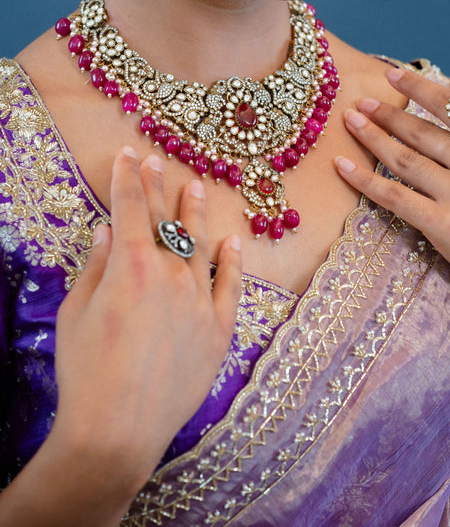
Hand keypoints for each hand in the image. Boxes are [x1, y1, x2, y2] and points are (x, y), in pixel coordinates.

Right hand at [51, 147, 241, 498]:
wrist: (117, 432)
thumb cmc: (85, 373)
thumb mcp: (77, 313)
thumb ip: (96, 267)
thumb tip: (107, 231)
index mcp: (132, 266)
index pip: (130, 208)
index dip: (128, 178)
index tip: (129, 156)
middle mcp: (171, 275)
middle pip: (164, 222)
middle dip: (157, 189)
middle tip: (157, 162)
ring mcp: (200, 301)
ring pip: (200, 247)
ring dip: (195, 215)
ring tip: (195, 188)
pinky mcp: (218, 330)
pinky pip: (230, 288)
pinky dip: (232, 263)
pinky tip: (233, 243)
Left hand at [335, 67, 449, 332]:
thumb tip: (445, 124)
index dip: (418, 86)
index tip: (393, 73)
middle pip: (421, 131)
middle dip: (387, 114)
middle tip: (361, 102)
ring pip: (403, 158)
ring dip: (372, 136)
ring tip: (351, 122)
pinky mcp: (443, 225)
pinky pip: (393, 196)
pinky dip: (363, 179)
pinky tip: (343, 165)